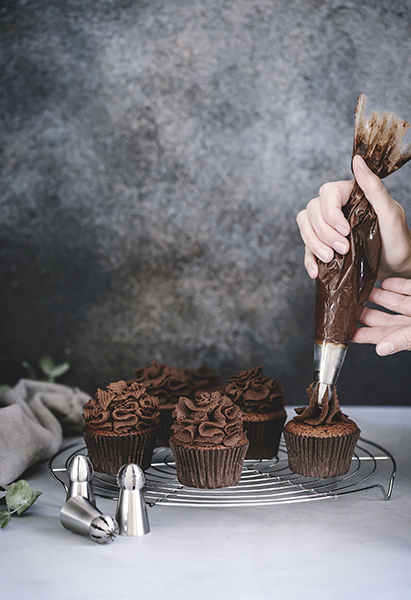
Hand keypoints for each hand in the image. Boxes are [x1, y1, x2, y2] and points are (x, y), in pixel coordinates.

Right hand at [296, 155, 410, 278]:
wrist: (397, 267)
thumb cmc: (398, 239)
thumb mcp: (389, 212)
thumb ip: (373, 187)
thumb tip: (357, 160)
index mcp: (350, 194)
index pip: (327, 192)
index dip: (330, 212)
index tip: (345, 230)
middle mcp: (335, 208)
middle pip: (312, 210)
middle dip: (324, 232)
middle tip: (343, 248)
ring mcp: (327, 227)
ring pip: (305, 227)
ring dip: (313, 244)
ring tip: (330, 259)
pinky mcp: (323, 246)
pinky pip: (306, 249)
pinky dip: (308, 260)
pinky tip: (315, 271)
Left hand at [353, 278, 410, 354]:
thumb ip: (402, 339)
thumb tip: (380, 349)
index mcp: (409, 335)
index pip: (380, 336)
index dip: (363, 334)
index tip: (345, 332)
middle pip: (385, 319)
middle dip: (365, 313)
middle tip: (348, 308)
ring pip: (396, 303)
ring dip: (379, 297)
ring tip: (362, 291)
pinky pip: (409, 289)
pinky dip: (397, 285)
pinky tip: (385, 281)